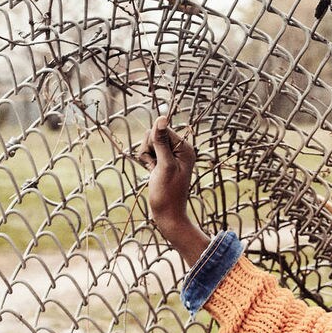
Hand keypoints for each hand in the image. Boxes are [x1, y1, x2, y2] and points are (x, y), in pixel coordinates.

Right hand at [137, 115, 209, 264]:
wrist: (167, 215)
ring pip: (148, 142)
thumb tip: (162, 117)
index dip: (154, 143)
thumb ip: (162, 141)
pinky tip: (152, 172)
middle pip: (154, 134)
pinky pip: (147, 152)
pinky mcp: (163, 161)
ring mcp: (171, 155)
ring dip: (146, 156)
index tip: (159, 161)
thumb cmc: (167, 193)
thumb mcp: (164, 166)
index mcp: (186, 148)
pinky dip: (146, 161)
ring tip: (154, 171)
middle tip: (155, 168)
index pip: (162, 129)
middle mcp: (180, 149)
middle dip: (149, 149)